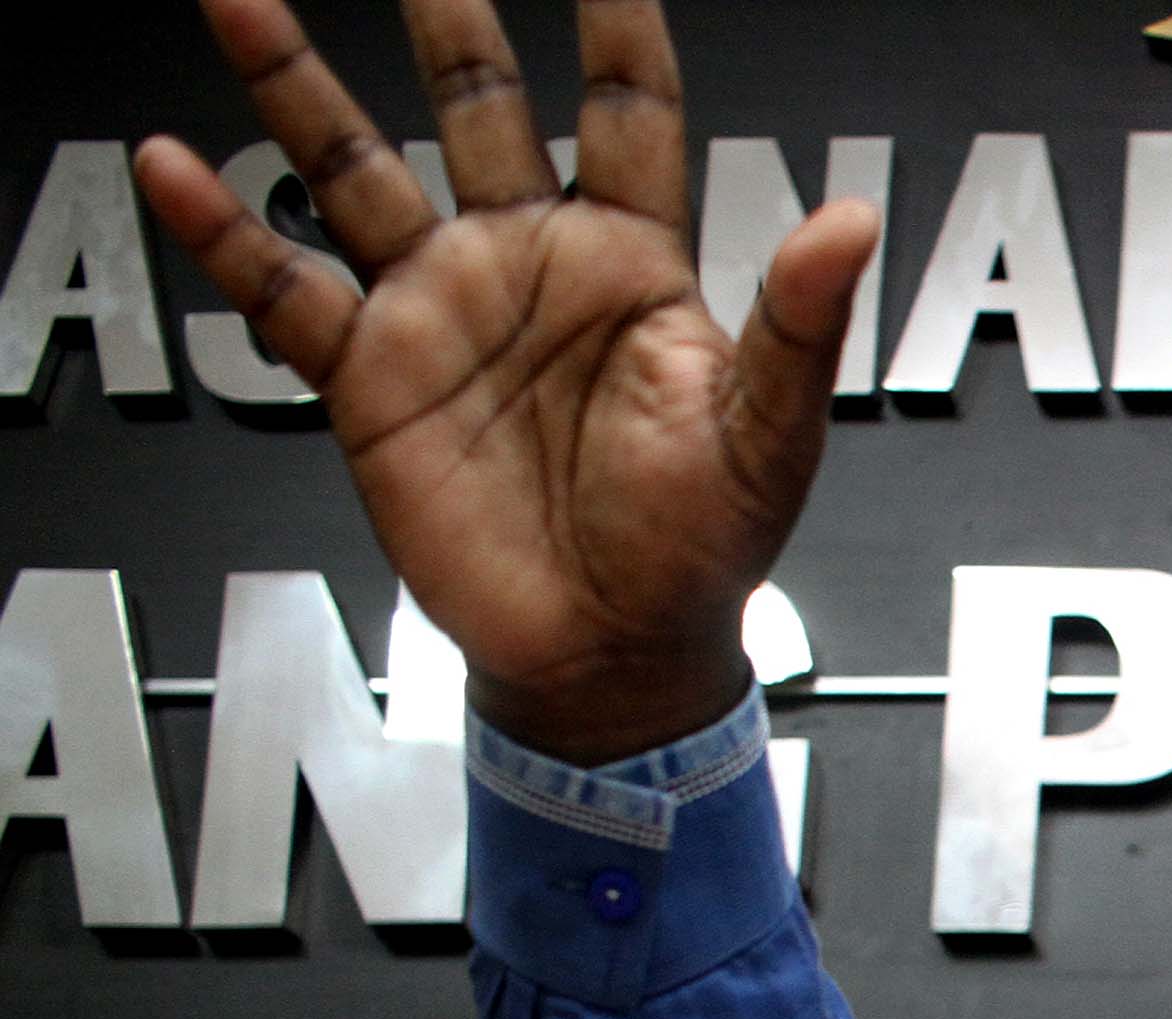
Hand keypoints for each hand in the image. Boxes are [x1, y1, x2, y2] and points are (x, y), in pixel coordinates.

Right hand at [134, 0, 879, 762]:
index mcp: (634, 262)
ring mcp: (443, 310)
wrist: (613, 652)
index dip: (619, 26)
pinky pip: (281, 288)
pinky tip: (173, 159)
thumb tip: (849, 222)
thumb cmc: (702, 548)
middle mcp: (530, 264)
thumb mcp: (766, 430)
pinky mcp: (371, 377)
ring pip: (354, 164)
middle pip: (480, 101)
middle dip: (448, 14)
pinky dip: (220, 229)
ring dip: (294, 79)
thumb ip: (797, 322)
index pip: (629, 109)